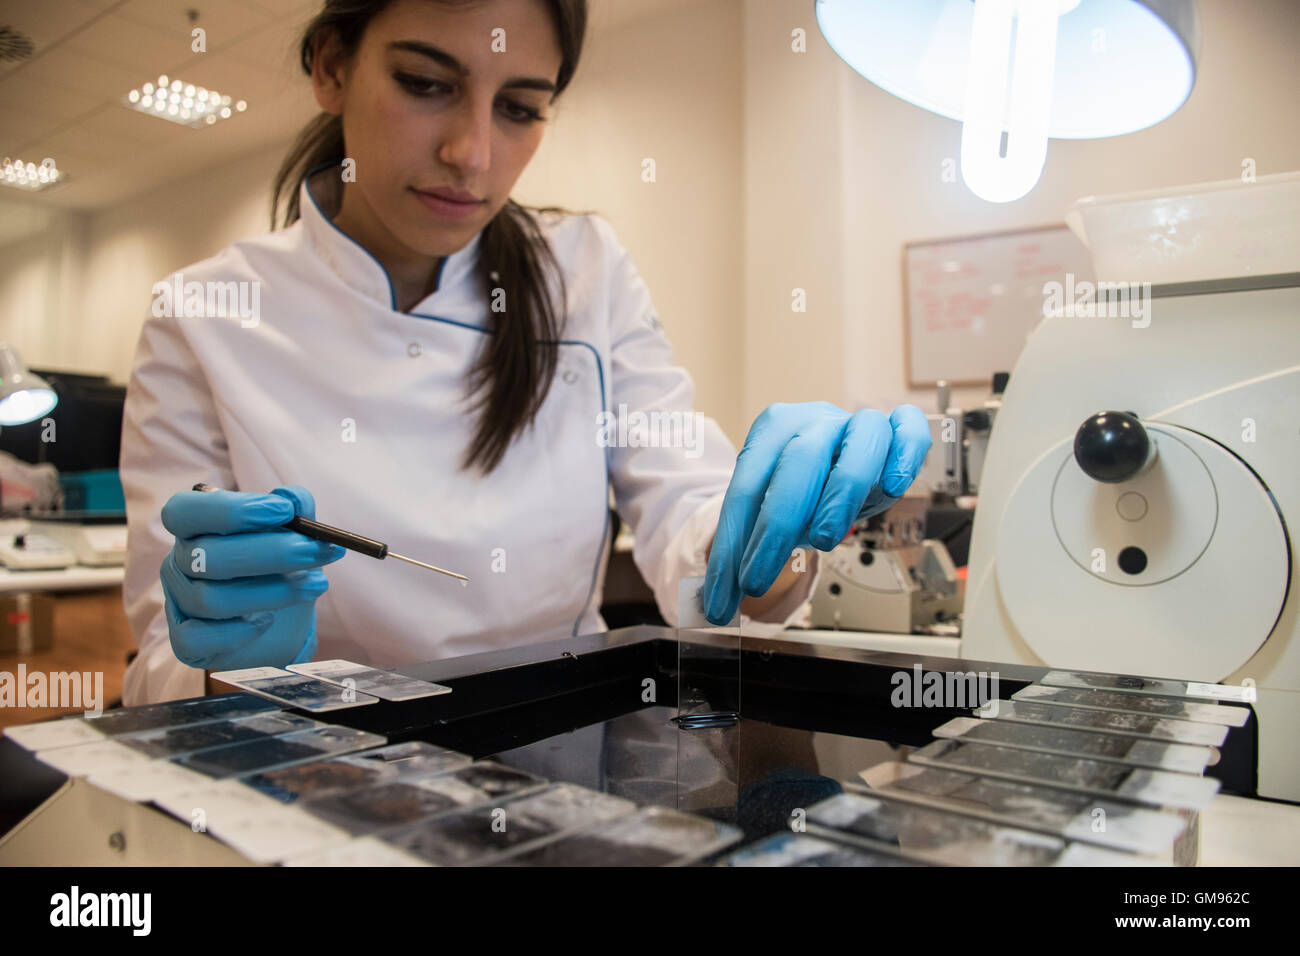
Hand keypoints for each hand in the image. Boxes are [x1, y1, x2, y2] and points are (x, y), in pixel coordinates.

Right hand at [159, 485, 344, 670]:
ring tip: (314, 585)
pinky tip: (269, 621)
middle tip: (317, 551)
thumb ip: (296, 510)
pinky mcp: (186, 642)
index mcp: (195, 527)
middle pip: (208, 556)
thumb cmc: (279, 568)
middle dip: (272, 553)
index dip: (230, 510)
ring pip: (212, 599)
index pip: (183, 511)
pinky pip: (200, 638)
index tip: (283, 511)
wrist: (279, 624)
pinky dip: (239, 631)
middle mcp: (180, 563)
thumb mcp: (293, 535)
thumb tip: (293, 499)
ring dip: (273, 592)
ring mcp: (179, 604)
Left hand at [702, 402, 930, 624]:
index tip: (726, 592)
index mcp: (772, 432)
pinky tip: (893, 486)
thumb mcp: (772, 512)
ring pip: (857, 448)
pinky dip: (905, 456)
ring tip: (824, 540)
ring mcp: (858, 424)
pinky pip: (908, 431)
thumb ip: (747, 546)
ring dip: (840, 497)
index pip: (747, 488)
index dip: (732, 544)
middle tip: (756, 580)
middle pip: (797, 464)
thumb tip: (716, 603)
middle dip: (775, 528)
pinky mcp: (897, 431)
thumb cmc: (804, 487)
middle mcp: (814, 422)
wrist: (839, 453)